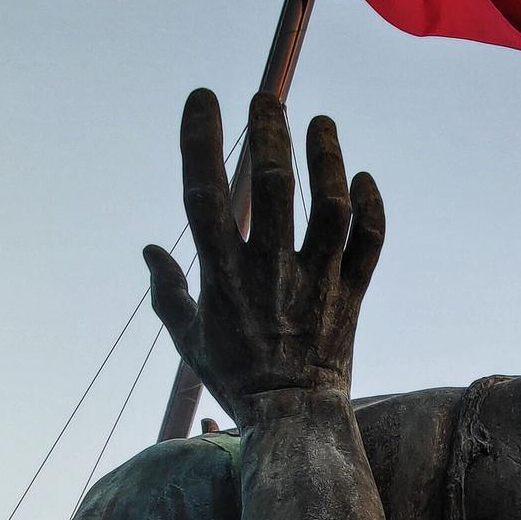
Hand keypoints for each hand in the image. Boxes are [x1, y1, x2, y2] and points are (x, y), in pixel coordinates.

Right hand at [145, 89, 383, 423]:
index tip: (202, 98)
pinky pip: (369, 244)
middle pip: (274, 189)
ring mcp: (317, 282)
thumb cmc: (235, 379)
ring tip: (321, 122)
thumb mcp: (188, 340)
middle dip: (270, 135)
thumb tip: (150, 249)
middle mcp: (271, 272)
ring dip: (328, 160)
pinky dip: (371, 210)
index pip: (205, 195)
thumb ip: (168, 292)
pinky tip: (362, 178)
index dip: (200, 140)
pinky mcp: (352, 295)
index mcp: (224, 276)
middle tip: (268, 98)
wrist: (293, 421)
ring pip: (329, 209)